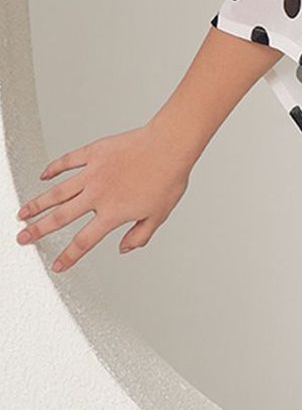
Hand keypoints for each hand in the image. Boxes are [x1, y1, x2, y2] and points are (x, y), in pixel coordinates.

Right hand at [14, 121, 192, 272]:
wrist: (170, 145)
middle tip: (23, 238)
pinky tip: (43, 175)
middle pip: (60, 217)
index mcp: (113, 213)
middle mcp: (98, 194)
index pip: (84, 241)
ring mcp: (93, 172)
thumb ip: (140, 235)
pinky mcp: (95, 152)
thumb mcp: (159, 215)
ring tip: (22, 212)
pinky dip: (53, 168)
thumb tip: (124, 248)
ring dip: (37, 203)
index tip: (57, 265)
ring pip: (57, 192)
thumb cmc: (168, 177)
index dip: (68, 256)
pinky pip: (68, 161)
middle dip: (38, 230)